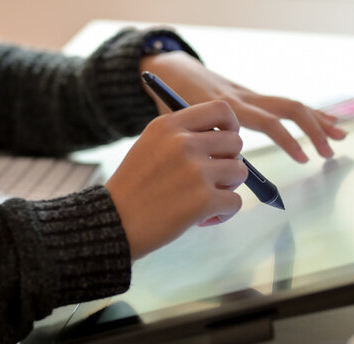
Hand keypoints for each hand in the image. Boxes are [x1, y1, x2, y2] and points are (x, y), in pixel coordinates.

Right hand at [106, 101, 247, 258]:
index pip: (220, 109)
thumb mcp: (150, 146)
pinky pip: (235, 201)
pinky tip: (204, 218)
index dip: (231, 125)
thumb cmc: (134, 188)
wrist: (113, 223)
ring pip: (240, 171)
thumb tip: (228, 138)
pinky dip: (223, 213)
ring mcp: (195, 171)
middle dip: (229, 161)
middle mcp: (183, 143)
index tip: (225, 141)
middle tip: (212, 179)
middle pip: (235, 142)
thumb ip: (184, 136)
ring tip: (206, 199)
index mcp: (169, 125)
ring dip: (228, 187)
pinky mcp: (203, 200)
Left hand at [140, 51, 346, 162]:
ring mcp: (250, 95)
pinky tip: (325, 122)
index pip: (268, 122)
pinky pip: (283, 104)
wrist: (170, 73)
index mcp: (228, 108)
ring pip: (290, 104)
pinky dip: (306, 114)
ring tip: (340, 136)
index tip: (303, 160)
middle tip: (329, 153)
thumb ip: (200, 148)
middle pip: (288, 108)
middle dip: (313, 130)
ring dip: (317, 120)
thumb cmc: (171, 107)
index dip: (288, 141)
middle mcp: (244, 99)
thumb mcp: (182, 128)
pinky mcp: (251, 96)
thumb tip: (222, 182)